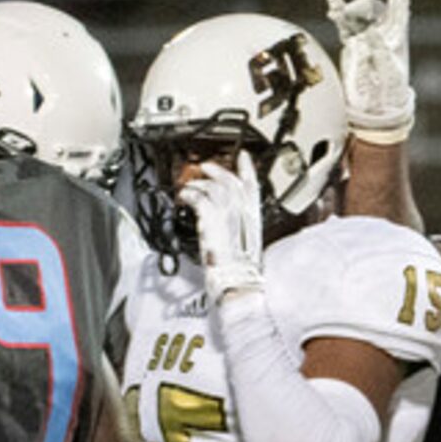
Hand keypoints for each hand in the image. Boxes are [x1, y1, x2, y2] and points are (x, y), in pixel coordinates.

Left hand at [181, 155, 265, 302]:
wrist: (237, 283)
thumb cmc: (241, 271)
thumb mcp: (245, 246)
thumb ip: (238, 229)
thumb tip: (230, 224)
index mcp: (254, 220)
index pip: (254, 188)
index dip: (249, 170)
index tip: (244, 158)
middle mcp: (243, 215)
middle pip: (233, 183)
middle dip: (218, 171)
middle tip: (206, 167)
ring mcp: (228, 217)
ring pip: (215, 188)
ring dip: (200, 185)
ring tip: (191, 189)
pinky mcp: (212, 221)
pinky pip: (200, 198)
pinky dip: (191, 195)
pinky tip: (185, 198)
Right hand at [327, 0, 414, 142]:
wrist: (377, 107)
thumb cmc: (390, 91)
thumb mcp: (388, 72)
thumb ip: (378, 52)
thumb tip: (366, 33)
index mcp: (397, 37)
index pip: (399, 8)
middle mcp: (382, 33)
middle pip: (374, 8)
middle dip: (364, 5)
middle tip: (351, 12)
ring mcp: (365, 37)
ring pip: (356, 16)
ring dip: (347, 10)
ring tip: (334, 6)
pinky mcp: (352, 45)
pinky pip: (345, 27)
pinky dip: (339, 18)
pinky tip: (332, 8)